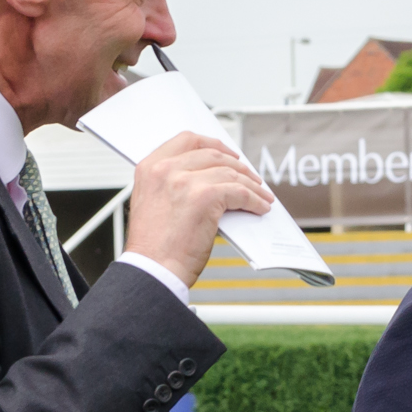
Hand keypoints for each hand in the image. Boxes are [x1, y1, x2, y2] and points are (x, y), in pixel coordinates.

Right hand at [123, 132, 274, 286]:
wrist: (153, 271)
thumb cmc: (153, 248)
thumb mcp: (153, 204)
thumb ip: (172, 185)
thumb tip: (208, 179)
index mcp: (150, 168)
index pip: (186, 140)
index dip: (212, 144)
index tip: (227, 153)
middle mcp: (165, 169)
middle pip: (212, 154)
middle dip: (236, 164)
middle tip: (250, 175)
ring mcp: (185, 181)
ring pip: (230, 172)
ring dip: (251, 184)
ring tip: (261, 194)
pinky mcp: (205, 196)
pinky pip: (239, 191)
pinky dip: (254, 199)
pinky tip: (260, 207)